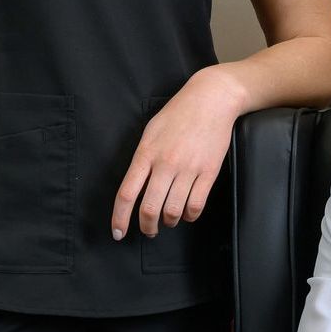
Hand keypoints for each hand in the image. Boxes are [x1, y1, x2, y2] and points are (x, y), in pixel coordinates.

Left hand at [111, 68, 245, 239]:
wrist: (212, 99)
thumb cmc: (179, 113)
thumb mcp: (150, 131)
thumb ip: (142, 158)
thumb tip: (137, 184)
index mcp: (146, 153)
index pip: (127, 194)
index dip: (119, 218)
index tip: (118, 233)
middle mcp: (165, 163)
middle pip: (149, 208)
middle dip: (147, 227)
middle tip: (149, 230)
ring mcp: (188, 168)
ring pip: (173, 211)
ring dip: (168, 222)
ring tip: (168, 221)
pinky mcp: (209, 171)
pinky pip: (196, 204)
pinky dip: (190, 215)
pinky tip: (187, 213)